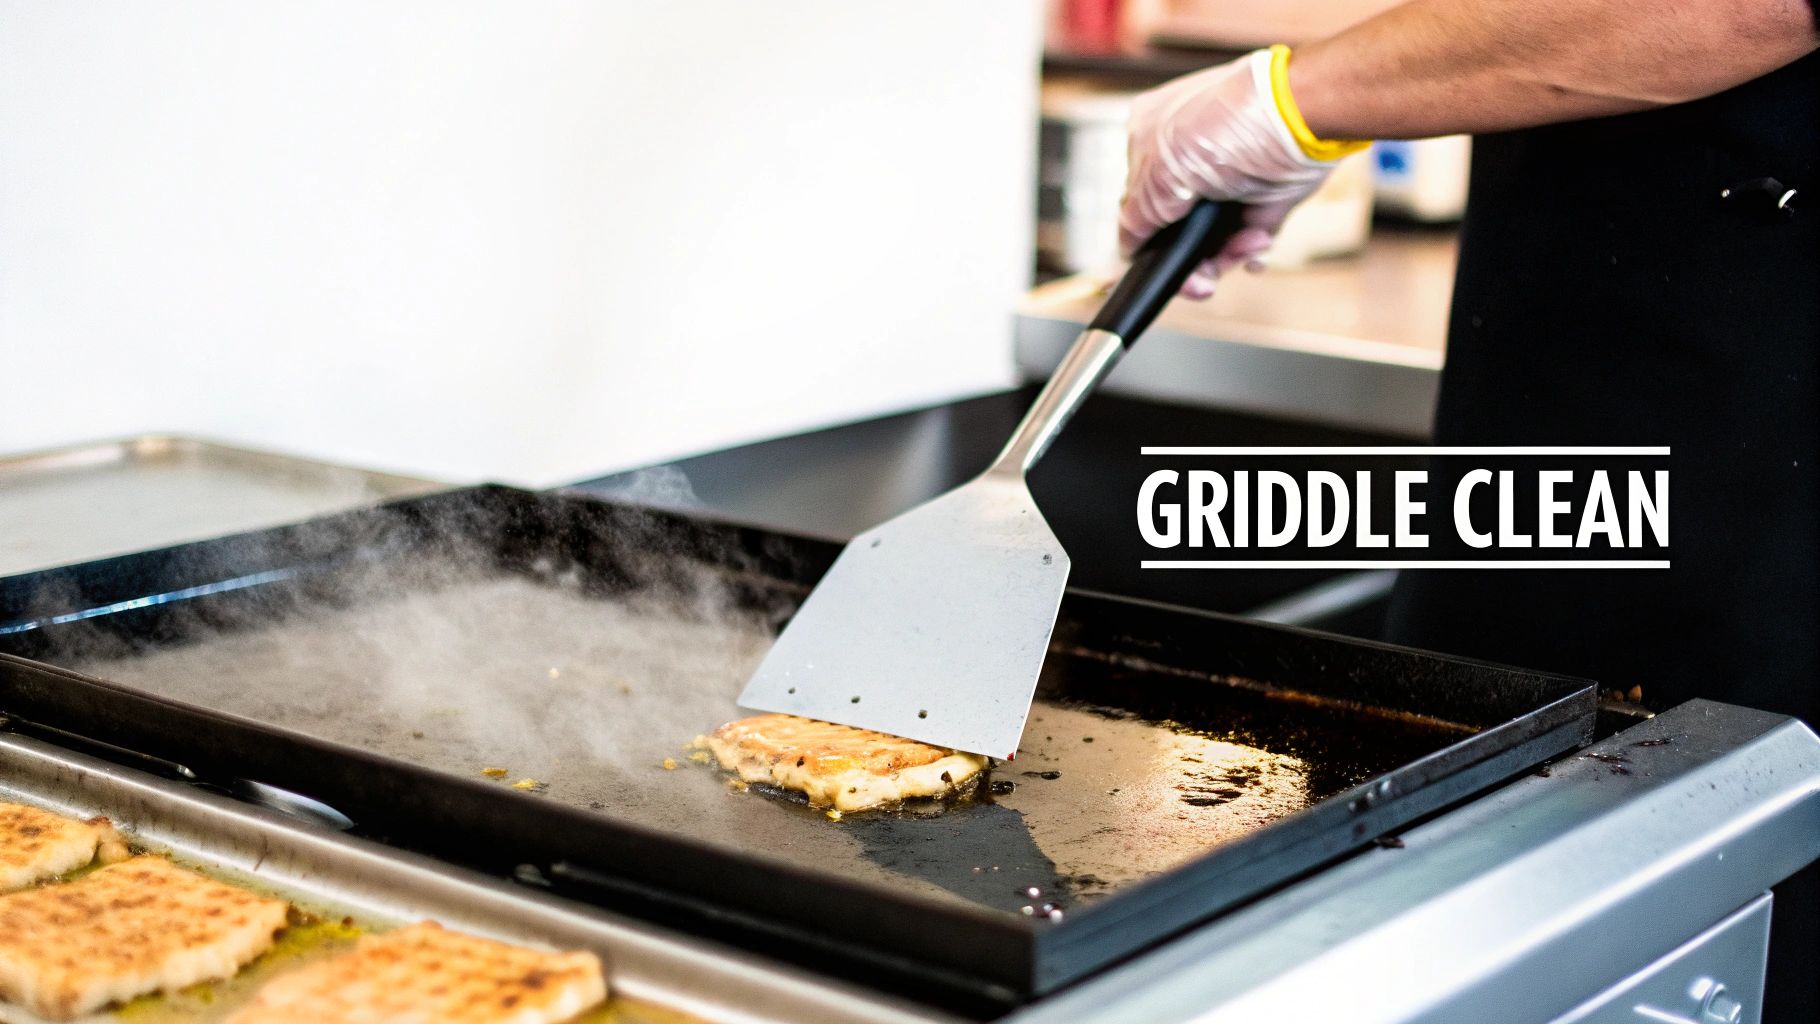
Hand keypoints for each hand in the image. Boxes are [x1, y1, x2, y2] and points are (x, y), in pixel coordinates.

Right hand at [1120, 49, 1333, 297]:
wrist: (1302, 113)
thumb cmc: (1231, 121)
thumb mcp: (1162, 169)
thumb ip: (1136, 214)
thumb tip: (1128, 244)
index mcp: (1150, 140)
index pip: (1136, 206)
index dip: (1146, 243)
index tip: (1159, 271)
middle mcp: (1186, 160)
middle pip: (1173, 230)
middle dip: (1188, 262)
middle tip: (1201, 282)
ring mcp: (1225, 180)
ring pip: (1210, 242)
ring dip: (1223, 257)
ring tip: (1244, 246)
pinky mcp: (1262, 197)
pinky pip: (1246, 240)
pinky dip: (1249, 252)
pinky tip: (1256, 244)